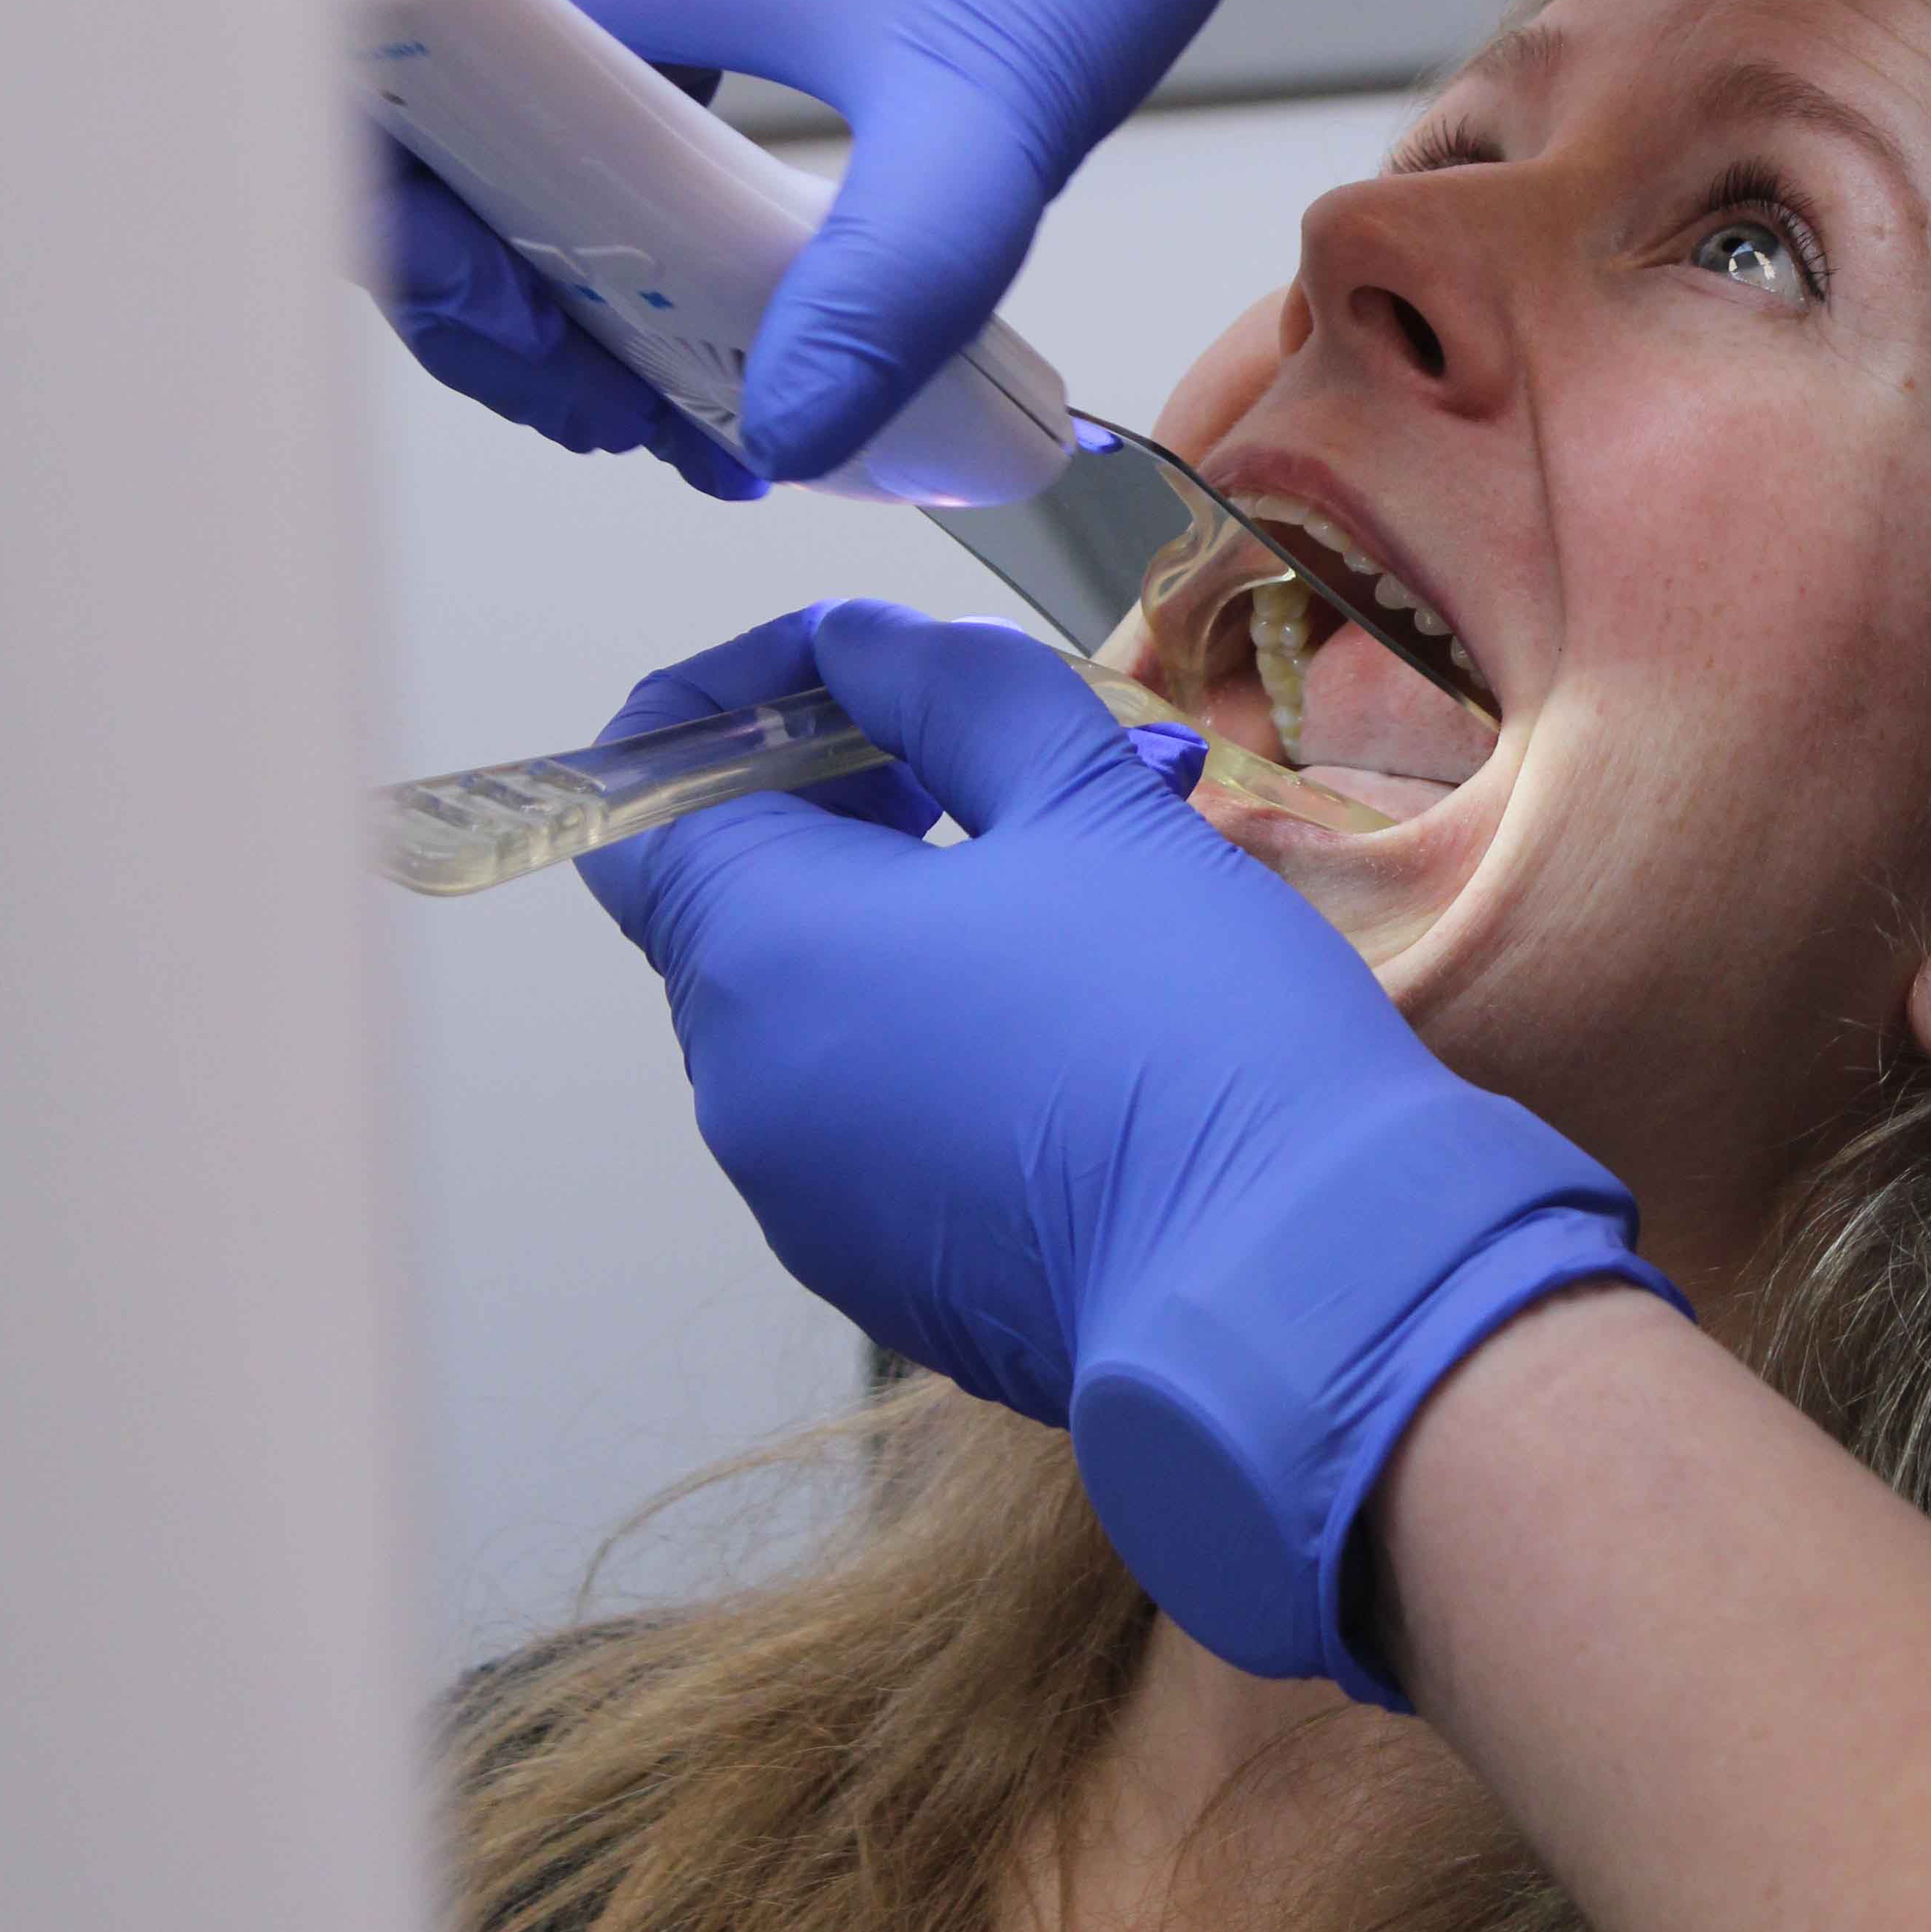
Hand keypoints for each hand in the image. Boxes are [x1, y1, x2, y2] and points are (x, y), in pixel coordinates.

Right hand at [384, 0, 1467, 482]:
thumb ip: (883, 291)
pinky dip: (647, 196)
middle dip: (522, 307)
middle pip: (446, 139)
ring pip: (528, 120)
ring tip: (696, 390)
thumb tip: (789, 434)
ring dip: (585, 267)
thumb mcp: (985, 118)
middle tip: (642, 419)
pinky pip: (611, 80)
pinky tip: (741, 291)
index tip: (563, 368)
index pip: (386, 114)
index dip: (433, 268)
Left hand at [581, 602, 1672, 1690]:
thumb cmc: (1185, 1022)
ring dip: (890, 922)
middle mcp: (741, 1089)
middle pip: (725, 903)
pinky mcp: (880, 1271)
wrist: (1293, 1287)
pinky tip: (1063, 1020)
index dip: (729, 706)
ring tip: (1054, 887)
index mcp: (760, 955)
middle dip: (831, 806)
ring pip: (806, 1010)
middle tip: (973, 764)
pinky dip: (925, 1038)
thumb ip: (950, 688)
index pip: (637, 800)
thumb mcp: (1084, 800)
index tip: (860, 674)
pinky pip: (864, 1116)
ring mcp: (802, 1198)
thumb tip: (862, 644)